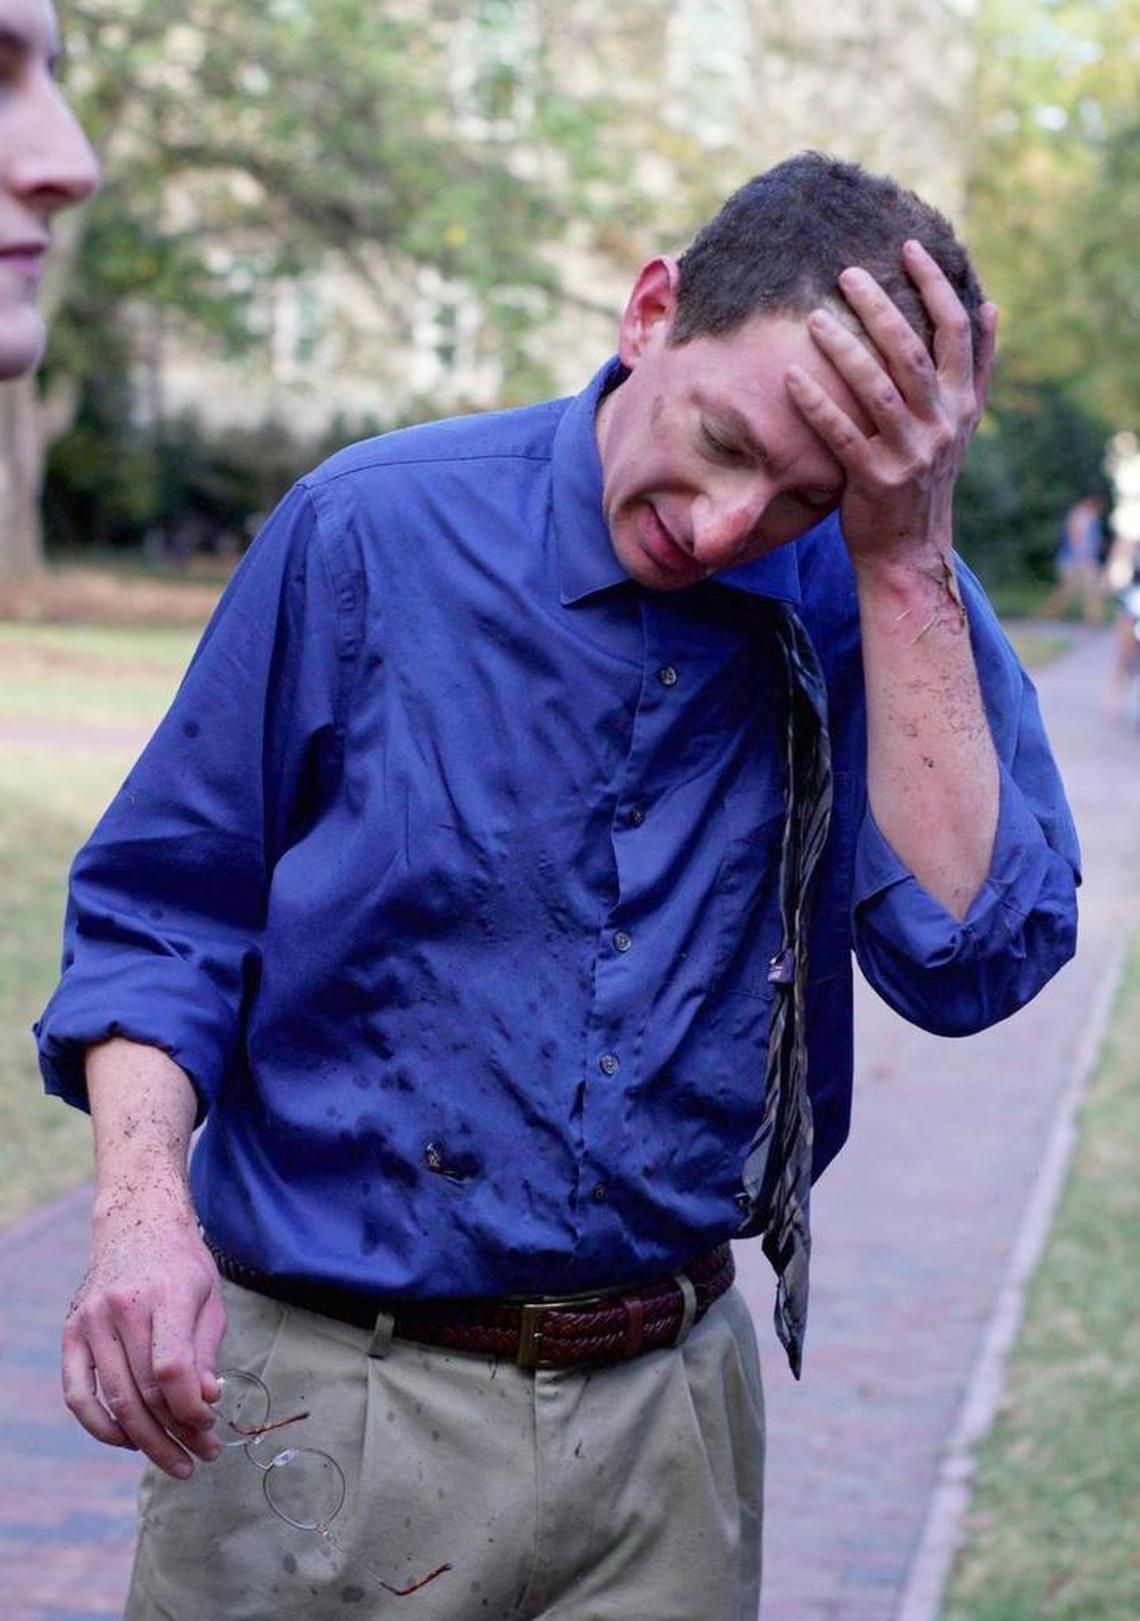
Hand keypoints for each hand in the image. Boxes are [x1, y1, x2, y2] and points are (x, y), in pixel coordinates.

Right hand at [61, 1196, 225, 1478]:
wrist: (137, 1224)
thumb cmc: (182, 1265)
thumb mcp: (209, 1299)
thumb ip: (206, 1353)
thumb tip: (206, 1403)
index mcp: (166, 1294)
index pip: (172, 1370)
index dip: (192, 1410)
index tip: (211, 1427)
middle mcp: (122, 1307)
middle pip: (145, 1392)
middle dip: (177, 1434)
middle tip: (201, 1459)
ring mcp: (90, 1320)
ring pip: (115, 1400)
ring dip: (146, 1441)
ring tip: (175, 1461)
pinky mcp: (70, 1333)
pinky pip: (78, 1395)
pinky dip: (102, 1427)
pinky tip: (129, 1441)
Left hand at [785, 239, 997, 570]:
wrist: (909, 550)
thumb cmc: (924, 477)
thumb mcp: (960, 424)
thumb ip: (975, 369)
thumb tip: (990, 307)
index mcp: (962, 404)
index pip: (956, 330)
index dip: (935, 285)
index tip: (908, 247)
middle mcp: (942, 424)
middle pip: (911, 351)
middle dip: (879, 307)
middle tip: (847, 273)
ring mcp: (910, 453)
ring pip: (877, 389)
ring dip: (843, 349)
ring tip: (814, 318)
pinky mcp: (875, 480)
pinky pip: (842, 435)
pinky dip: (816, 405)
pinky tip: (790, 378)